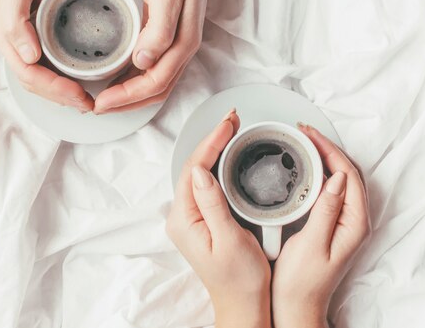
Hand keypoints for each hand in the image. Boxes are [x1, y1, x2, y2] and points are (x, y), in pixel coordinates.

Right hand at [0, 0, 93, 111]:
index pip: (28, 75)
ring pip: (44, 75)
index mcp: (5, 33)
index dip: (53, 90)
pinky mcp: (44, 29)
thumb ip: (14, 21)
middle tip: (88, 104)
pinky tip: (82, 78)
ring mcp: (29, 36)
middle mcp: (16, 39)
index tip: (78, 96)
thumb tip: (26, 56)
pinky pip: (53, 60)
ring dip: (64, 91)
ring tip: (86, 98)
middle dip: (61, 97)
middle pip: (36, 81)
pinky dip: (66, 74)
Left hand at [93, 0, 210, 113]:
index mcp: (182, 44)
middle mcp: (182, 51)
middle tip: (97, 107)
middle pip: (155, 92)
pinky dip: (135, 83)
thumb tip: (144, 61)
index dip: (126, 97)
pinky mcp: (170, 41)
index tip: (101, 101)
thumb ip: (159, 29)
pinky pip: (154, 72)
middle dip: (126, 105)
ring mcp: (178, 47)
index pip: (153, 83)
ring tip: (104, 100)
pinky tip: (118, 80)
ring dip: (130, 98)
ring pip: (156, 86)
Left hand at [166, 110, 271, 327]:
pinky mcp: (202, 220)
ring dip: (214, 149)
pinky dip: (217, 165)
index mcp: (184, 220)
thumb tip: (201, 170)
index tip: (228, 124)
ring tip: (232, 130)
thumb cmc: (240, 280)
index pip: (194, 169)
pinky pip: (206, 185)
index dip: (211, 142)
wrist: (243, 305)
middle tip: (233, 119)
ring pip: (199, 173)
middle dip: (212, 140)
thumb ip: (213, 205)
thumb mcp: (230, 241)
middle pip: (194, 167)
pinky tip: (229, 156)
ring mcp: (190, 218)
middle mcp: (182, 217)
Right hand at [272, 124, 370, 327]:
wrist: (296, 304)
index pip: (347, 175)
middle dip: (327, 148)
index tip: (310, 134)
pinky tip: (304, 167)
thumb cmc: (302, 281)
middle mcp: (353, 221)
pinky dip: (318, 173)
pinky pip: (330, 190)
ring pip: (339, 179)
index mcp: (354, 224)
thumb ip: (327, 210)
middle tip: (304, 132)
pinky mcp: (332, 224)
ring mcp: (343, 223)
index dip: (329, 150)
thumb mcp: (312, 243)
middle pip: (346, 173)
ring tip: (304, 142)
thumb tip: (336, 178)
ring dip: (324, 158)